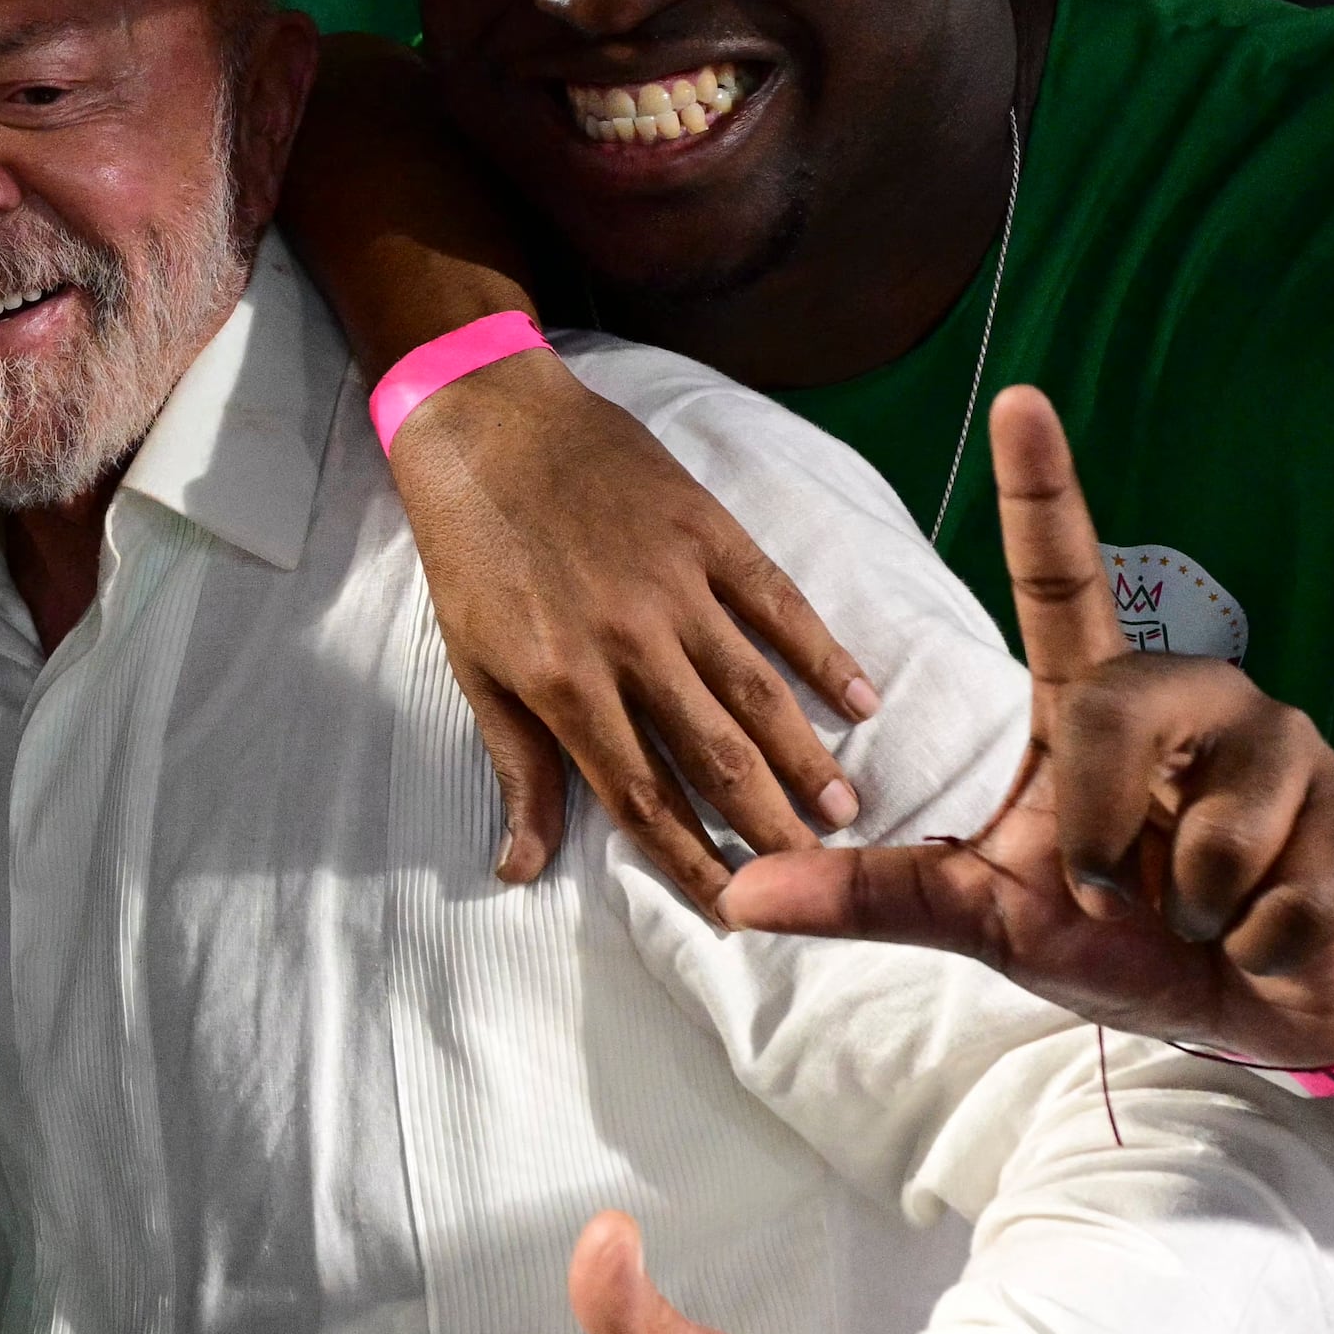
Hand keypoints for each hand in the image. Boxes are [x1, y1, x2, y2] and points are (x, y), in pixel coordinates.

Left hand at [382, 345, 874, 899]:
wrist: (486, 424)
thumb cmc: (472, 552)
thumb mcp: (474, 665)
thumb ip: (516, 766)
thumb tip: (519, 868)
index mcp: (564, 684)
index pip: (642, 797)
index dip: (690, 861)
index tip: (731, 910)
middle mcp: (628, 644)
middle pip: (715, 755)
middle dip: (769, 825)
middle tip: (820, 875)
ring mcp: (675, 585)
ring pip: (756, 690)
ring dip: (805, 756)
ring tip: (845, 812)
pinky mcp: (708, 532)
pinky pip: (778, 603)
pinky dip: (824, 651)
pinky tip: (862, 699)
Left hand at [720, 387, 1333, 1072]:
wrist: (1269, 1008)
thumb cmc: (1127, 940)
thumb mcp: (992, 922)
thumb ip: (878, 898)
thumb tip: (739, 894)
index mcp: (1100, 707)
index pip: (1064, 582)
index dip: (1046, 493)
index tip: (1019, 399)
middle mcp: (1193, 700)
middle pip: (1118, 707)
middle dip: (1097, 824)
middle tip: (1109, 892)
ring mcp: (1283, 747)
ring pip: (1216, 820)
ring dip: (1189, 901)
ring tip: (1202, 914)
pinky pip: (1282, 888)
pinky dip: (1256, 943)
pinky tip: (1266, 935)